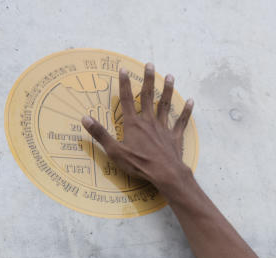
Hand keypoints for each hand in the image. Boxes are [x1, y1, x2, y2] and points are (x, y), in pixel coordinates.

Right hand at [82, 63, 193, 191]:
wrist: (165, 173)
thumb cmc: (139, 164)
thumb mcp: (115, 151)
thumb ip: (100, 134)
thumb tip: (85, 118)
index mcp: (133, 124)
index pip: (126, 100)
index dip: (124, 84)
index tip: (123, 69)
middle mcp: (149, 122)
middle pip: (147, 97)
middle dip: (148, 80)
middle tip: (150, 65)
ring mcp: (163, 128)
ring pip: (165, 105)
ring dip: (168, 90)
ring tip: (170, 76)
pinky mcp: (175, 137)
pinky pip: (181, 122)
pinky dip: (186, 111)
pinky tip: (191, 101)